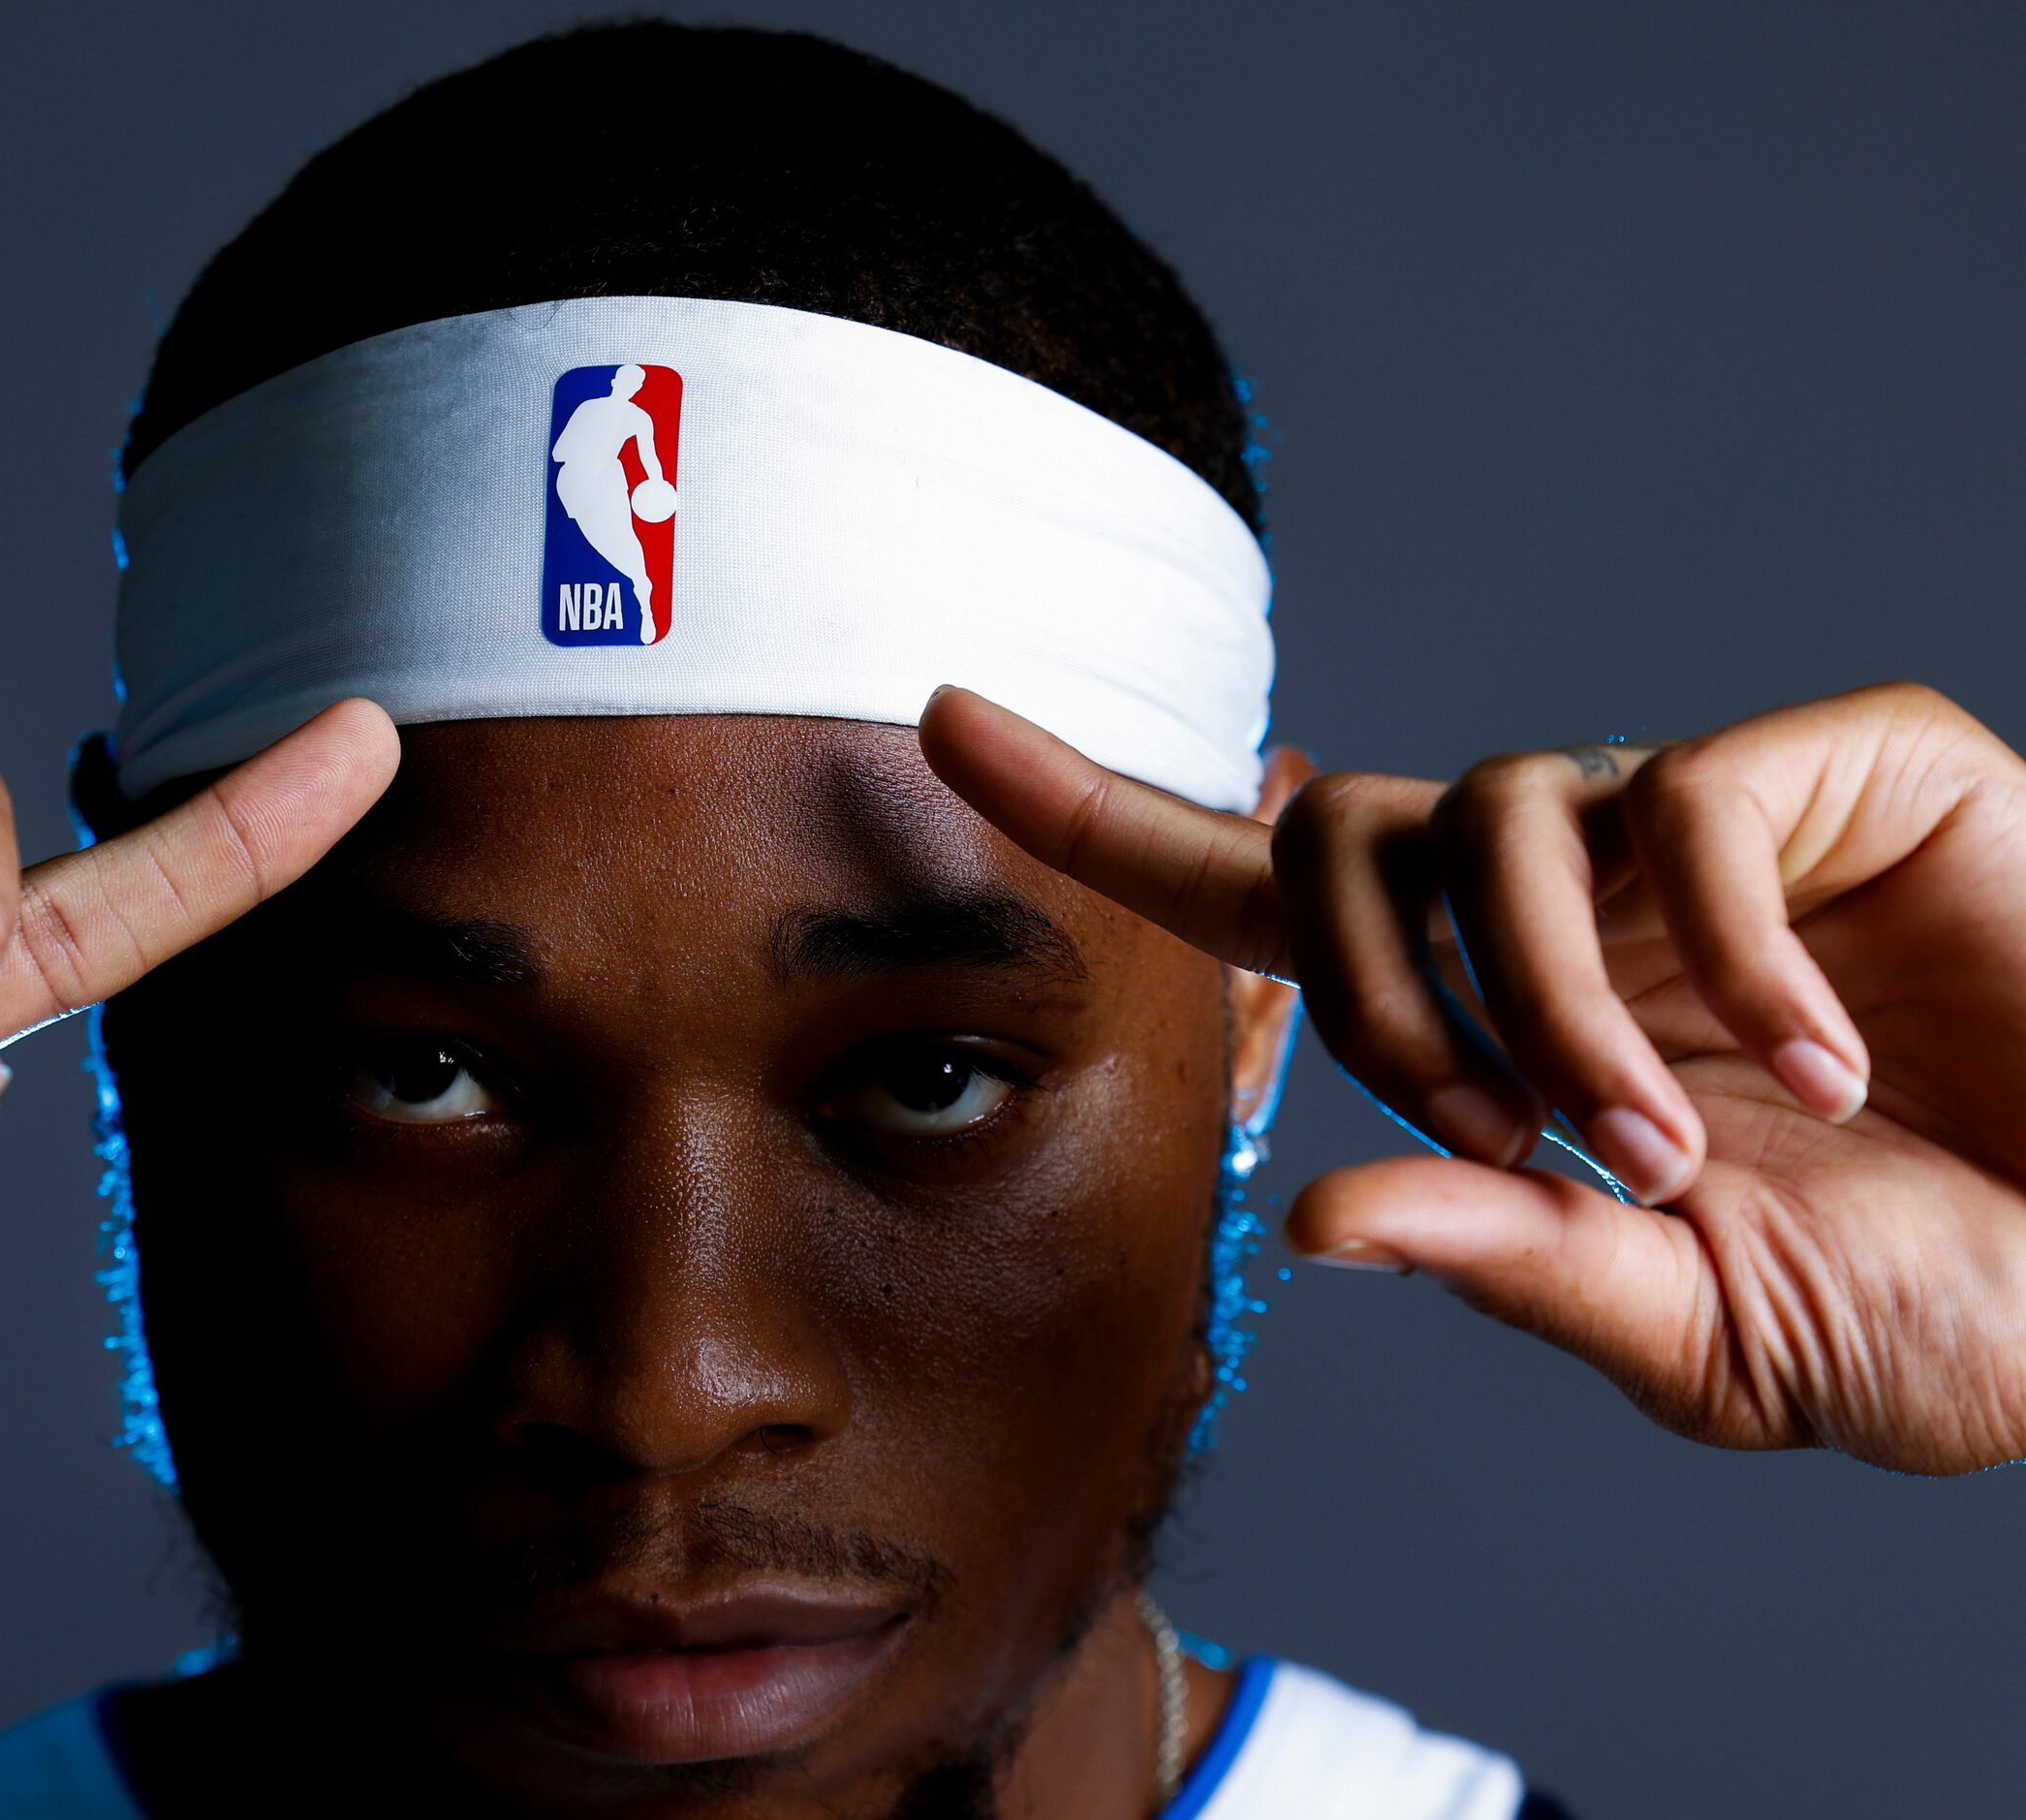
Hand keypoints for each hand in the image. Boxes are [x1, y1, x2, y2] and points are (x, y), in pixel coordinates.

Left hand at [922, 681, 2025, 1473]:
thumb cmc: (1941, 1300)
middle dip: (1373, 993)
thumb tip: (1310, 1218)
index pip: (1265, 892)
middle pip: (1345, 838)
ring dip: (1557, 1006)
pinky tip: (1829, 1067)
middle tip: (1511, 1137)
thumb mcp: (1694, 1322)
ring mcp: (1704, 821)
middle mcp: (1579, 896)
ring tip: (1671, 1141)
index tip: (945, 723)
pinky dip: (1737, 959)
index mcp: (1513, 1015)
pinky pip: (1700, 802)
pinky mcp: (1846, 767)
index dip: (1101, 811)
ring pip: (1503, 818)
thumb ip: (1508, 1259)